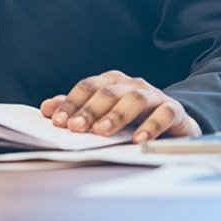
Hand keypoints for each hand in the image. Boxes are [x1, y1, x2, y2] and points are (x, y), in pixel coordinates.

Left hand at [41, 70, 201, 143]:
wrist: (174, 124)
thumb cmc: (132, 118)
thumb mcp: (103, 113)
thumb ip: (76, 109)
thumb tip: (46, 108)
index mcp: (111, 81)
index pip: (87, 87)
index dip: (71, 103)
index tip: (58, 121)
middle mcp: (131, 84)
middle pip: (107, 93)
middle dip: (89, 110)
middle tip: (76, 128)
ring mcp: (154, 95)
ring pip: (134, 100)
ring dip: (116, 116)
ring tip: (102, 132)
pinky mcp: (174, 109)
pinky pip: (163, 114)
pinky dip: (151, 126)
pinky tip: (138, 139)